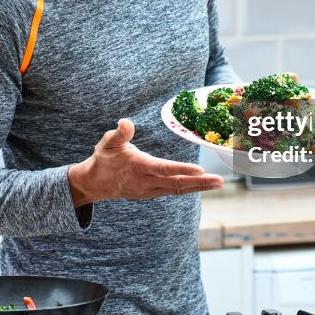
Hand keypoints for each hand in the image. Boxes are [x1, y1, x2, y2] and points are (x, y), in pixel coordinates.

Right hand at [68, 118, 223, 206]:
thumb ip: (119, 133)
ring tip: (218, 183)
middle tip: (219, 181)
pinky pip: (174, 190)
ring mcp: (150, 189)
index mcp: (138, 166)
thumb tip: (126, 122)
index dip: (182, 169)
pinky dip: (190, 187)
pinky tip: (203, 184)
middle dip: (199, 182)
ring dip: (199, 186)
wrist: (95, 184)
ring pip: (178, 189)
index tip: (200, 169)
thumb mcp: (107, 143)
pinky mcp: (153, 192)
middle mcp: (147, 181)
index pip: (163, 168)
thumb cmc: (103, 159)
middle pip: (177, 183)